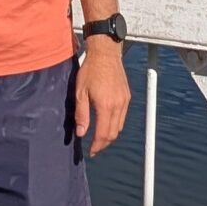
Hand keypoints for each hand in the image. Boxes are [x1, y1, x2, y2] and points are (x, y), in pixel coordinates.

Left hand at [73, 41, 129, 156]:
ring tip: (100, 138)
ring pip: (120, 126)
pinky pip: (122, 116)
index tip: (92, 152)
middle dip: (104, 143)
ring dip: (110, 135)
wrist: (105, 53)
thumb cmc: (90, 70)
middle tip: (95, 148)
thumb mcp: (80, 93)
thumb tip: (81, 133)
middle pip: (113, 133)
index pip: (103, 133)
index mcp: (106, 105)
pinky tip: (107, 123)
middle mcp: (118, 105)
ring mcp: (124, 101)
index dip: (97, 145)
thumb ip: (82, 115)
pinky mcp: (127, 96)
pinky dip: (115, 124)